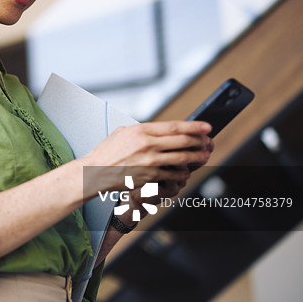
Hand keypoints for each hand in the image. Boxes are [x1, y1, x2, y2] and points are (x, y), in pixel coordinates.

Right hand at [82, 121, 213, 195]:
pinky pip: (172, 174)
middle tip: (209, 141)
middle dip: (199, 140)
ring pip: (181, 157)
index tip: (206, 126)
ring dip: (196, 157)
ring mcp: (149, 160)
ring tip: (204, 156)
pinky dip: (182, 173)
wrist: (94, 172)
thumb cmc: (105, 153)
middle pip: (182, 140)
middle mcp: (147, 144)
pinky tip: (186, 172)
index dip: (194, 126)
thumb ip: (138, 130)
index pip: (174, 126)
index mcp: (141, 130)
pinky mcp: (149, 175)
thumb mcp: (120, 133)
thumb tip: (153, 129)